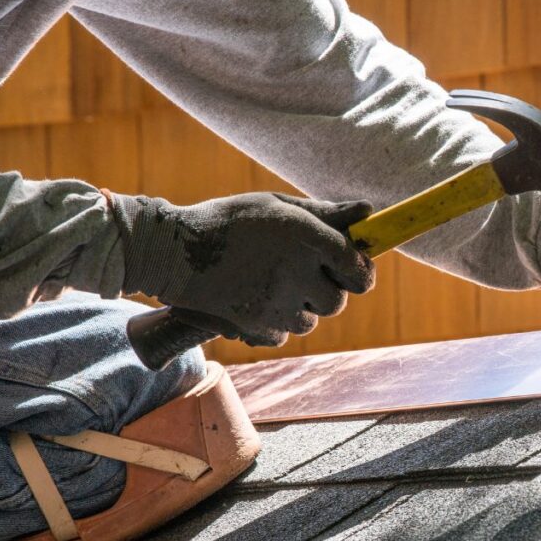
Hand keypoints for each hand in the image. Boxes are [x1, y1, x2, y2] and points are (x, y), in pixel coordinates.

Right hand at [110, 191, 374, 346]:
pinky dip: (275, 322)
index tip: (354, 269)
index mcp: (305, 237)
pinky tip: (254, 298)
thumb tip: (368, 213)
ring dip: (300, 307)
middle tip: (303, 274)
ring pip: (311, 321)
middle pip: (336, 302)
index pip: (357, 267)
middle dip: (326, 291)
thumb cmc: (230, 221)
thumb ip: (325, 213)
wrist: (172, 251)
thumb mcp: (277, 206)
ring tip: (272, 283)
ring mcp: (276, 303)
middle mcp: (296, 273)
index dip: (361, 272)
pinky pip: (283, 334)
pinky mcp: (256, 326)